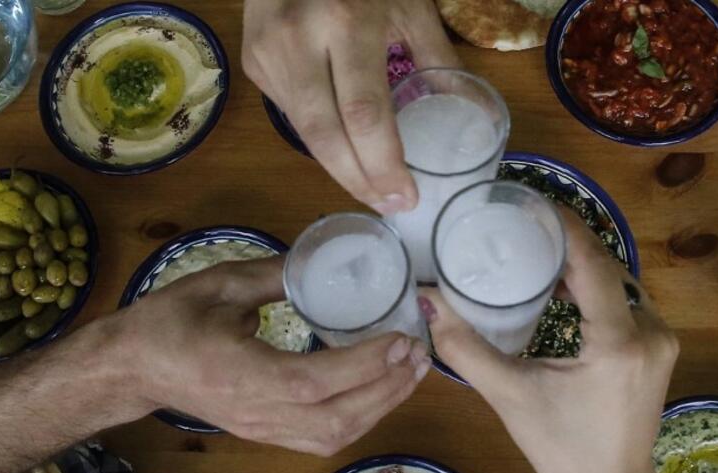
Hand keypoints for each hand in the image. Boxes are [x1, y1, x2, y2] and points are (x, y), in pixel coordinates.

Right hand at [120, 256, 430, 454]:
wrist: (132, 368)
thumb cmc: (169, 322)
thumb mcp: (219, 284)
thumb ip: (275, 274)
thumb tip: (326, 259)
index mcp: (239, 373)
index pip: (313, 382)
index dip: (363, 366)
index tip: (401, 338)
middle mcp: (255, 412)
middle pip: (334, 419)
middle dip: (386, 389)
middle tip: (420, 355)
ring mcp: (261, 430)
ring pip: (333, 436)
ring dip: (380, 408)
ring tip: (410, 373)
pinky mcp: (265, 435)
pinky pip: (321, 439)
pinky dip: (359, 420)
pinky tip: (380, 392)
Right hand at [243, 0, 460, 213]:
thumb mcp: (407, 1)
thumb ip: (435, 56)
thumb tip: (464, 114)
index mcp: (346, 20)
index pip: (364, 113)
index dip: (384, 164)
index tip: (407, 198)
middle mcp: (298, 39)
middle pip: (325, 136)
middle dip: (359, 181)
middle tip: (389, 207)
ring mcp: (268, 51)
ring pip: (303, 132)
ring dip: (340, 167)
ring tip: (372, 188)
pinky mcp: (253, 61)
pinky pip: (290, 114)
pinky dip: (320, 139)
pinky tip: (345, 151)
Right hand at [421, 213, 678, 472]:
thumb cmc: (559, 450)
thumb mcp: (508, 395)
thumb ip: (464, 346)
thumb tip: (425, 300)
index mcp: (616, 341)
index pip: (591, 262)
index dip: (562, 226)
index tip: (529, 201)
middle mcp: (649, 332)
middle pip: (607, 267)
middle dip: (566, 242)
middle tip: (522, 223)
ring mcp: (661, 340)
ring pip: (619, 282)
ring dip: (582, 266)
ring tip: (536, 249)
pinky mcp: (660, 350)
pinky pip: (627, 303)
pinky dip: (597, 289)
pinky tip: (563, 287)